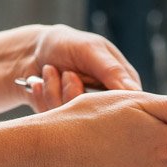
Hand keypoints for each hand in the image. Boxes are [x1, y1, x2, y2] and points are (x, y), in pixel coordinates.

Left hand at [17, 25, 141, 111]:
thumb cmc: (66, 44)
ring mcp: (84, 114)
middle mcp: (106, 103)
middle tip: (67, 73)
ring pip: (72, 120)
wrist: (31, 51)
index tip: (90, 92)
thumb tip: (135, 92)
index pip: (129, 106)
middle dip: (74, 95)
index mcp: (122, 84)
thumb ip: (112, 70)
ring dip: (54, 92)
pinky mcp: (64, 121)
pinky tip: (41, 83)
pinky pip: (53, 119)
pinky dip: (42, 98)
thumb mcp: (90, 50)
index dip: (110, 104)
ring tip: (50, 71)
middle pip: (97, 118)